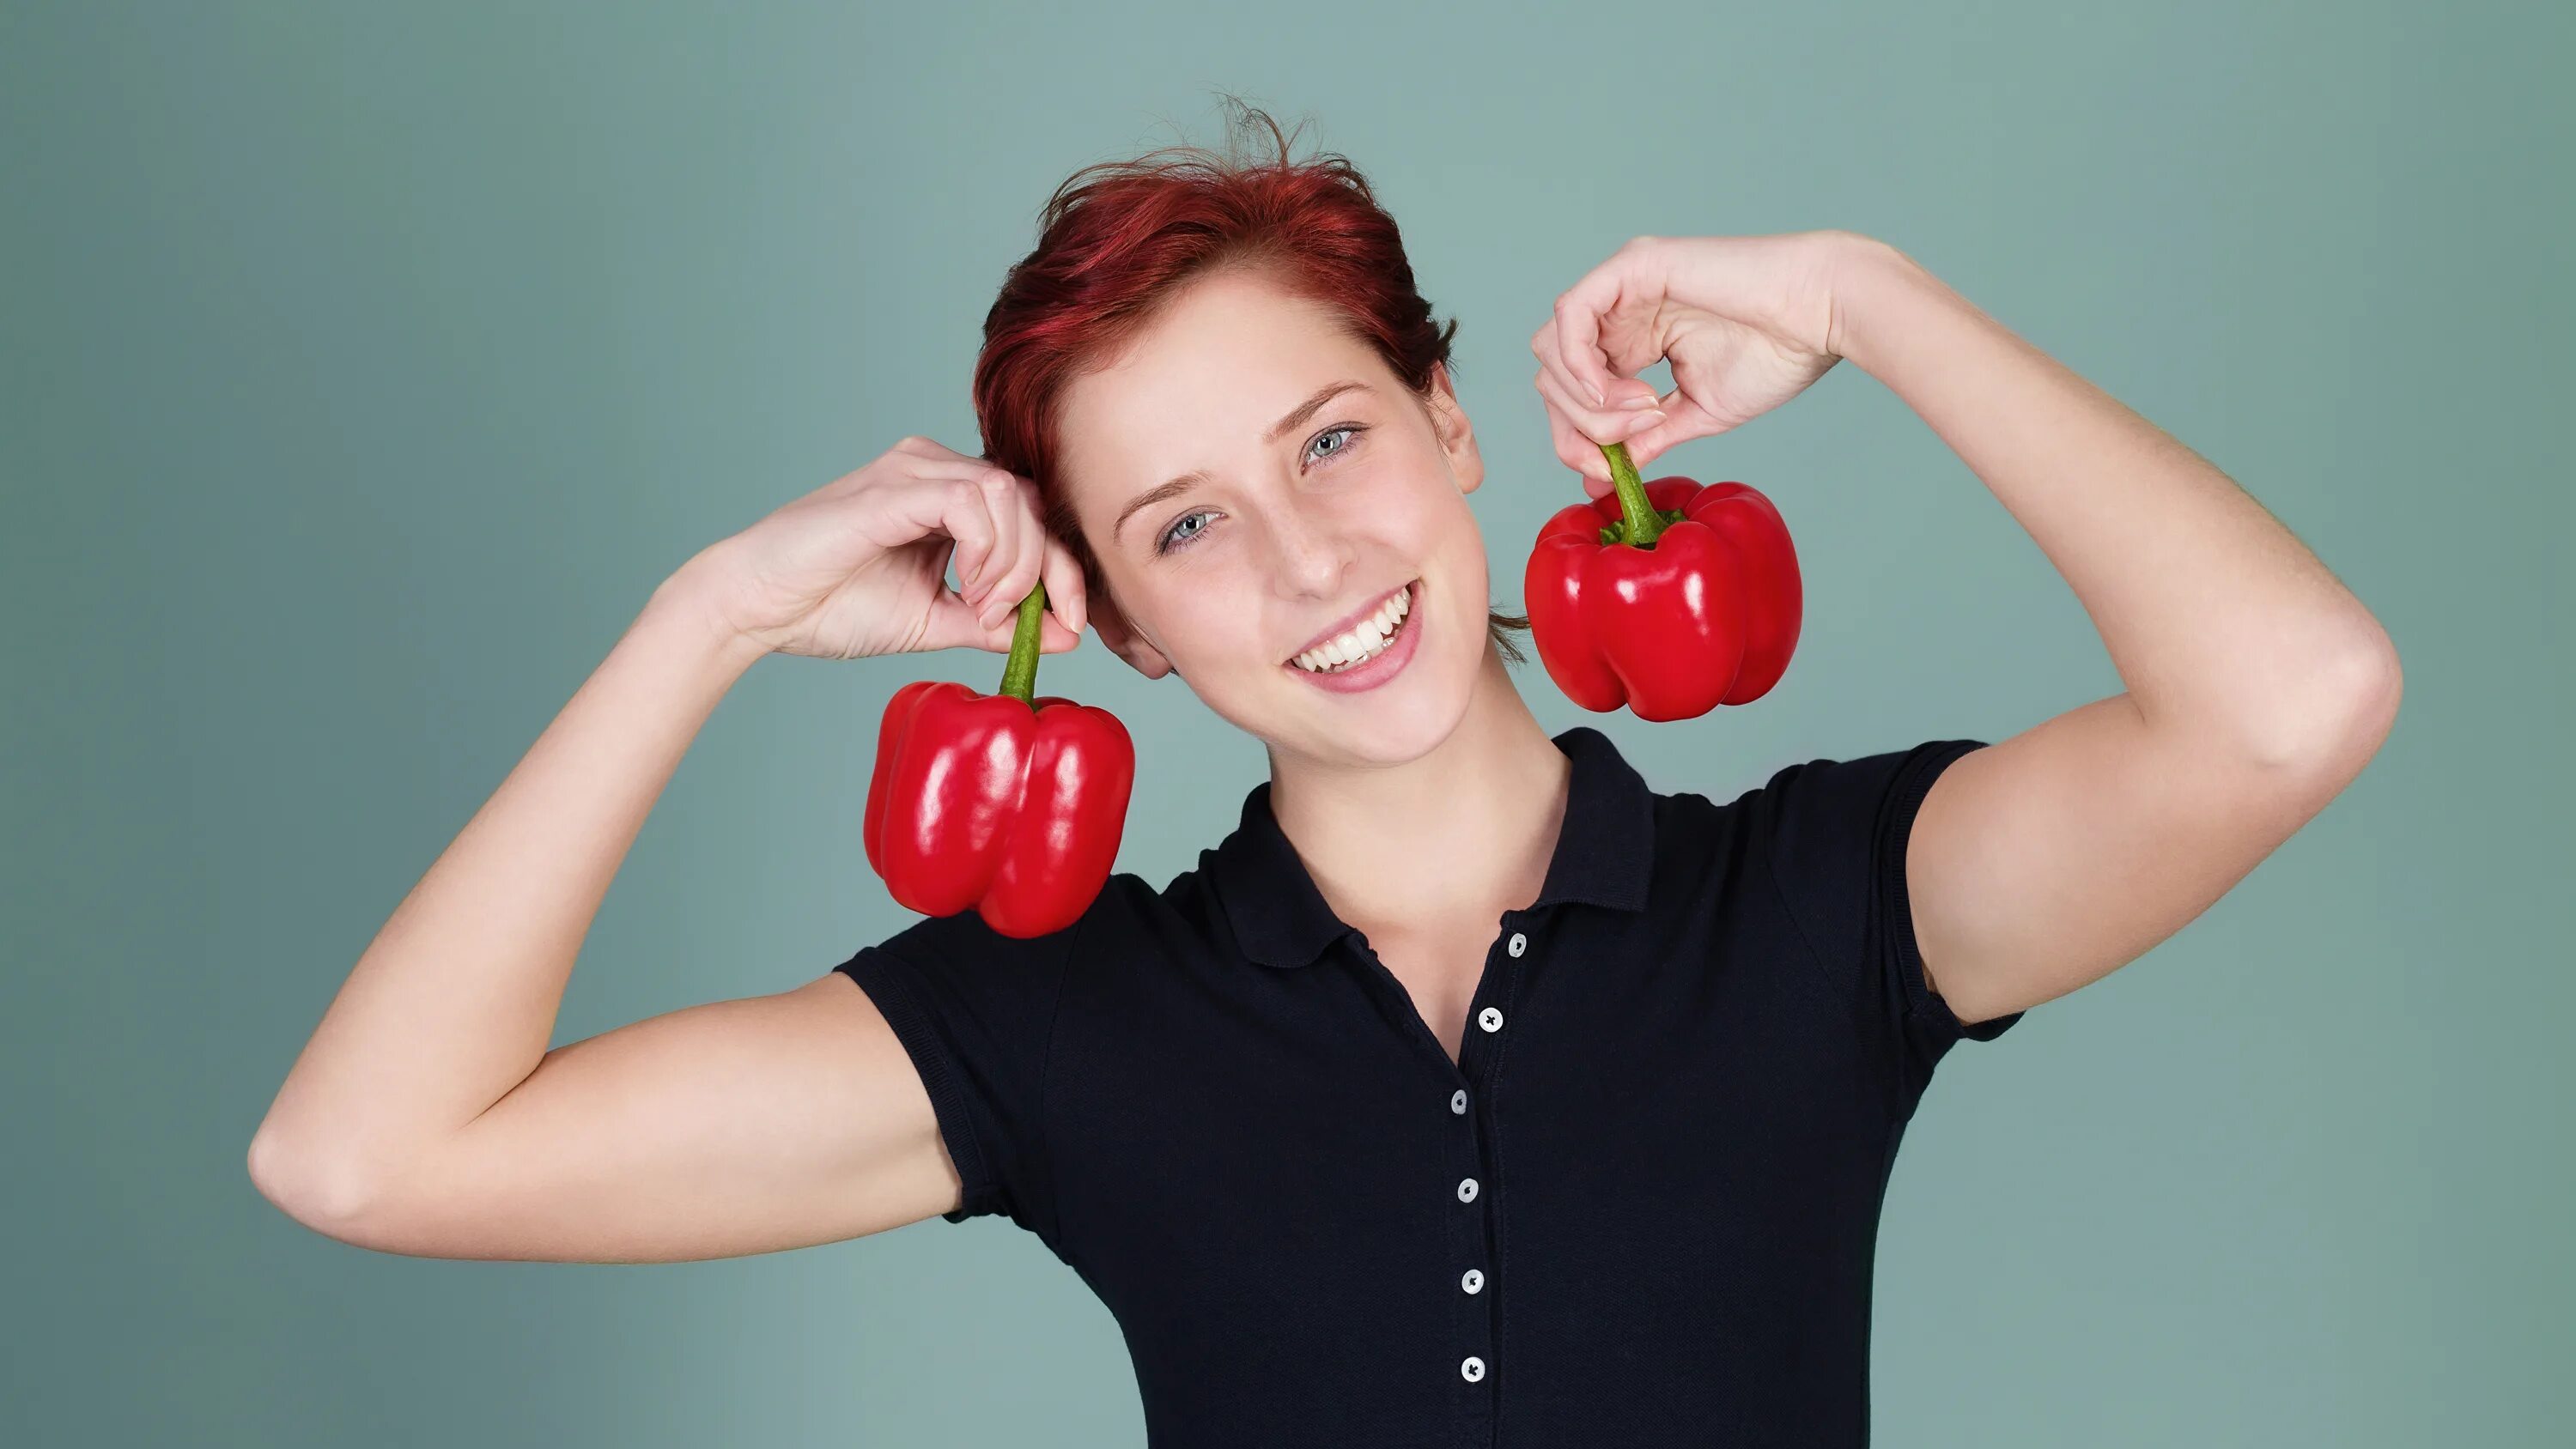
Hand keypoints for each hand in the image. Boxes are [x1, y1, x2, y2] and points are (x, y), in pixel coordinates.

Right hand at [676, 436, 1089, 660]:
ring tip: (981, 607)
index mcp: (947, 494)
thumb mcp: (937, 621)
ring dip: (1013, 561)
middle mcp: (933, 468)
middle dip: (1048, 569)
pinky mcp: (892, 488)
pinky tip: (967, 587)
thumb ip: (998, 624)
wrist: (757, 607)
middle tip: (1009, 620)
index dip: (1065, 568)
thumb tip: (1067, 636)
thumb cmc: (831, 607)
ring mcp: (911, 471)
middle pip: (1032, 500)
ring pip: (1009, 494)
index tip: (1071, 626)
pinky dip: (986, 549)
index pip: (1035, 514)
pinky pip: (969, 499)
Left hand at [1531, 230, 1882, 494]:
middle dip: (1578, 424)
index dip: (1575, 439)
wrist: (1819, 316)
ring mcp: (1622, 284)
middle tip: (1630, 441)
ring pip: (1552, 347)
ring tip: (1643, 412)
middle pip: (1552, 374)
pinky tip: (1619, 390)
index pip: (1571, 392)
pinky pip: (1571, 314)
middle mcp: (1619, 309)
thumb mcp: (1692, 414)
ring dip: (1585, 397)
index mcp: (1633, 340)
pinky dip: (1581, 363)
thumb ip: (1642, 440)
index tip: (1607, 469)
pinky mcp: (1632, 266)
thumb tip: (1594, 477)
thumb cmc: (1774, 356)